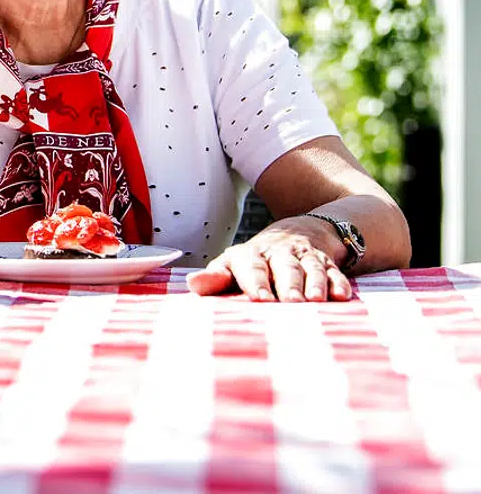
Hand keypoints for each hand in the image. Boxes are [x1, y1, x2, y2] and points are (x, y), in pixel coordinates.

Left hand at [186, 218, 352, 301]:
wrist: (298, 232)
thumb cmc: (256, 261)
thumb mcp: (233, 266)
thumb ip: (215, 278)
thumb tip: (192, 284)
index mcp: (250, 255)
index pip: (251, 266)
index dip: (255, 282)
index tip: (259, 299)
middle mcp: (278, 253)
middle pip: (284, 267)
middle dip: (288, 284)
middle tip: (291, 302)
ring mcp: (304, 256)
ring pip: (310, 268)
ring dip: (314, 284)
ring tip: (315, 301)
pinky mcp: (327, 262)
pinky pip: (334, 271)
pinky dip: (338, 282)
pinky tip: (342, 295)